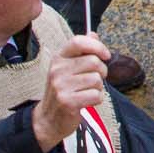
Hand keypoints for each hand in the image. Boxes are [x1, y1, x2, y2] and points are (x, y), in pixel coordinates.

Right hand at [32, 35, 109, 150]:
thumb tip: (93, 33)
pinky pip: (96, 95)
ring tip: (87, 91)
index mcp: (59, 58)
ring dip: (98, 87)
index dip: (97, 45)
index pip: (78, 41)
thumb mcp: (68, 68)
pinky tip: (86, 101)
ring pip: (96, 80)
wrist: (47, 119)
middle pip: (93, 61)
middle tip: (96, 79)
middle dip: (101, 71)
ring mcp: (61, 86)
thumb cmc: (63, 90)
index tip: (106, 55)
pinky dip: (97, 99)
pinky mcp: (68, 102)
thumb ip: (82, 51)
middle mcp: (57, 70)